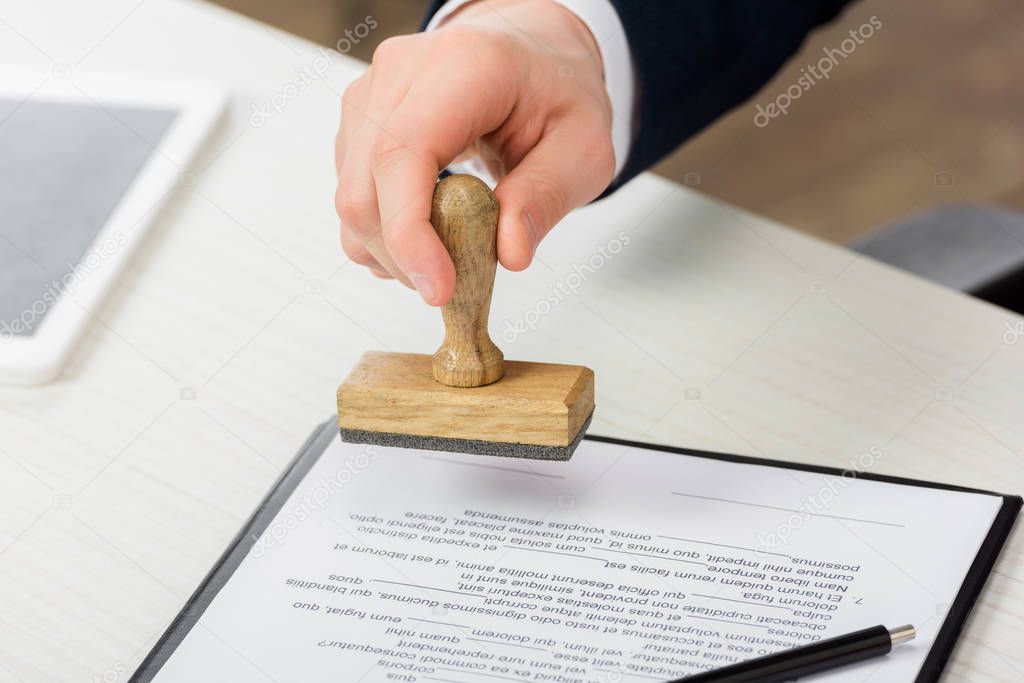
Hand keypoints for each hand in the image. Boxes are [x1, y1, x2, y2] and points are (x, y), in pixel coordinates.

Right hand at [334, 0, 614, 304]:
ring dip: (394, 251)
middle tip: (456, 286)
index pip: (403, 154)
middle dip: (404, 257)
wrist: (530, 51)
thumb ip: (547, 196)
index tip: (439, 288)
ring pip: (352, 201)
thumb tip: (510, 253)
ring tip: (451, 256)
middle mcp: (400, 74)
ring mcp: (370, 98)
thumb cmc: (557, 91)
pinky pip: (354, 197)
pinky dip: (386, 234)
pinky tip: (430, 234)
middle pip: (365, 189)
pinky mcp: (359, 124)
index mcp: (462, 66)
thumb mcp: (584, 146)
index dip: (409, 232)